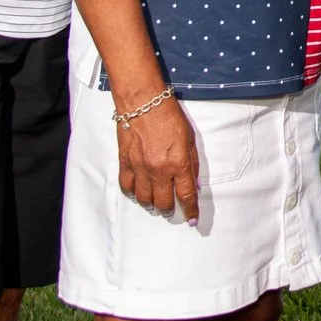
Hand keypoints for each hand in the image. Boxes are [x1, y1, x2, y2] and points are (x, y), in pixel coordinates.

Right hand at [117, 94, 200, 221]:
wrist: (143, 101)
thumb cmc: (169, 115)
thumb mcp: (190, 138)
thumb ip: (192, 163)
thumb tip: (194, 185)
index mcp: (178, 163)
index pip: (186, 195)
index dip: (190, 210)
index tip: (192, 220)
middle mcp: (159, 170)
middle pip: (163, 202)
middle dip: (169, 210)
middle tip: (171, 209)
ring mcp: (140, 168)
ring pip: (144, 199)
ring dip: (151, 204)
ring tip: (154, 201)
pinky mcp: (125, 163)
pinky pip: (127, 187)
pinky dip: (133, 193)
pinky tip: (138, 192)